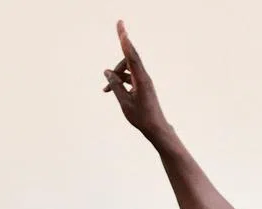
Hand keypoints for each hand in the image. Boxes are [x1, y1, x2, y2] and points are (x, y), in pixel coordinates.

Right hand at [103, 21, 169, 137]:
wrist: (156, 129)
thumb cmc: (141, 117)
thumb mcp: (124, 101)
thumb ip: (115, 85)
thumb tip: (107, 72)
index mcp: (141, 79)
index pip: (131, 55)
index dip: (125, 40)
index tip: (121, 26)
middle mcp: (144, 77)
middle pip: (128, 61)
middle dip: (116, 66)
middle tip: (110, 70)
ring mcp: (144, 81)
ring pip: (127, 70)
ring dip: (116, 76)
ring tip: (106, 90)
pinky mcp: (143, 86)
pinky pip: (129, 78)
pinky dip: (120, 82)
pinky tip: (110, 91)